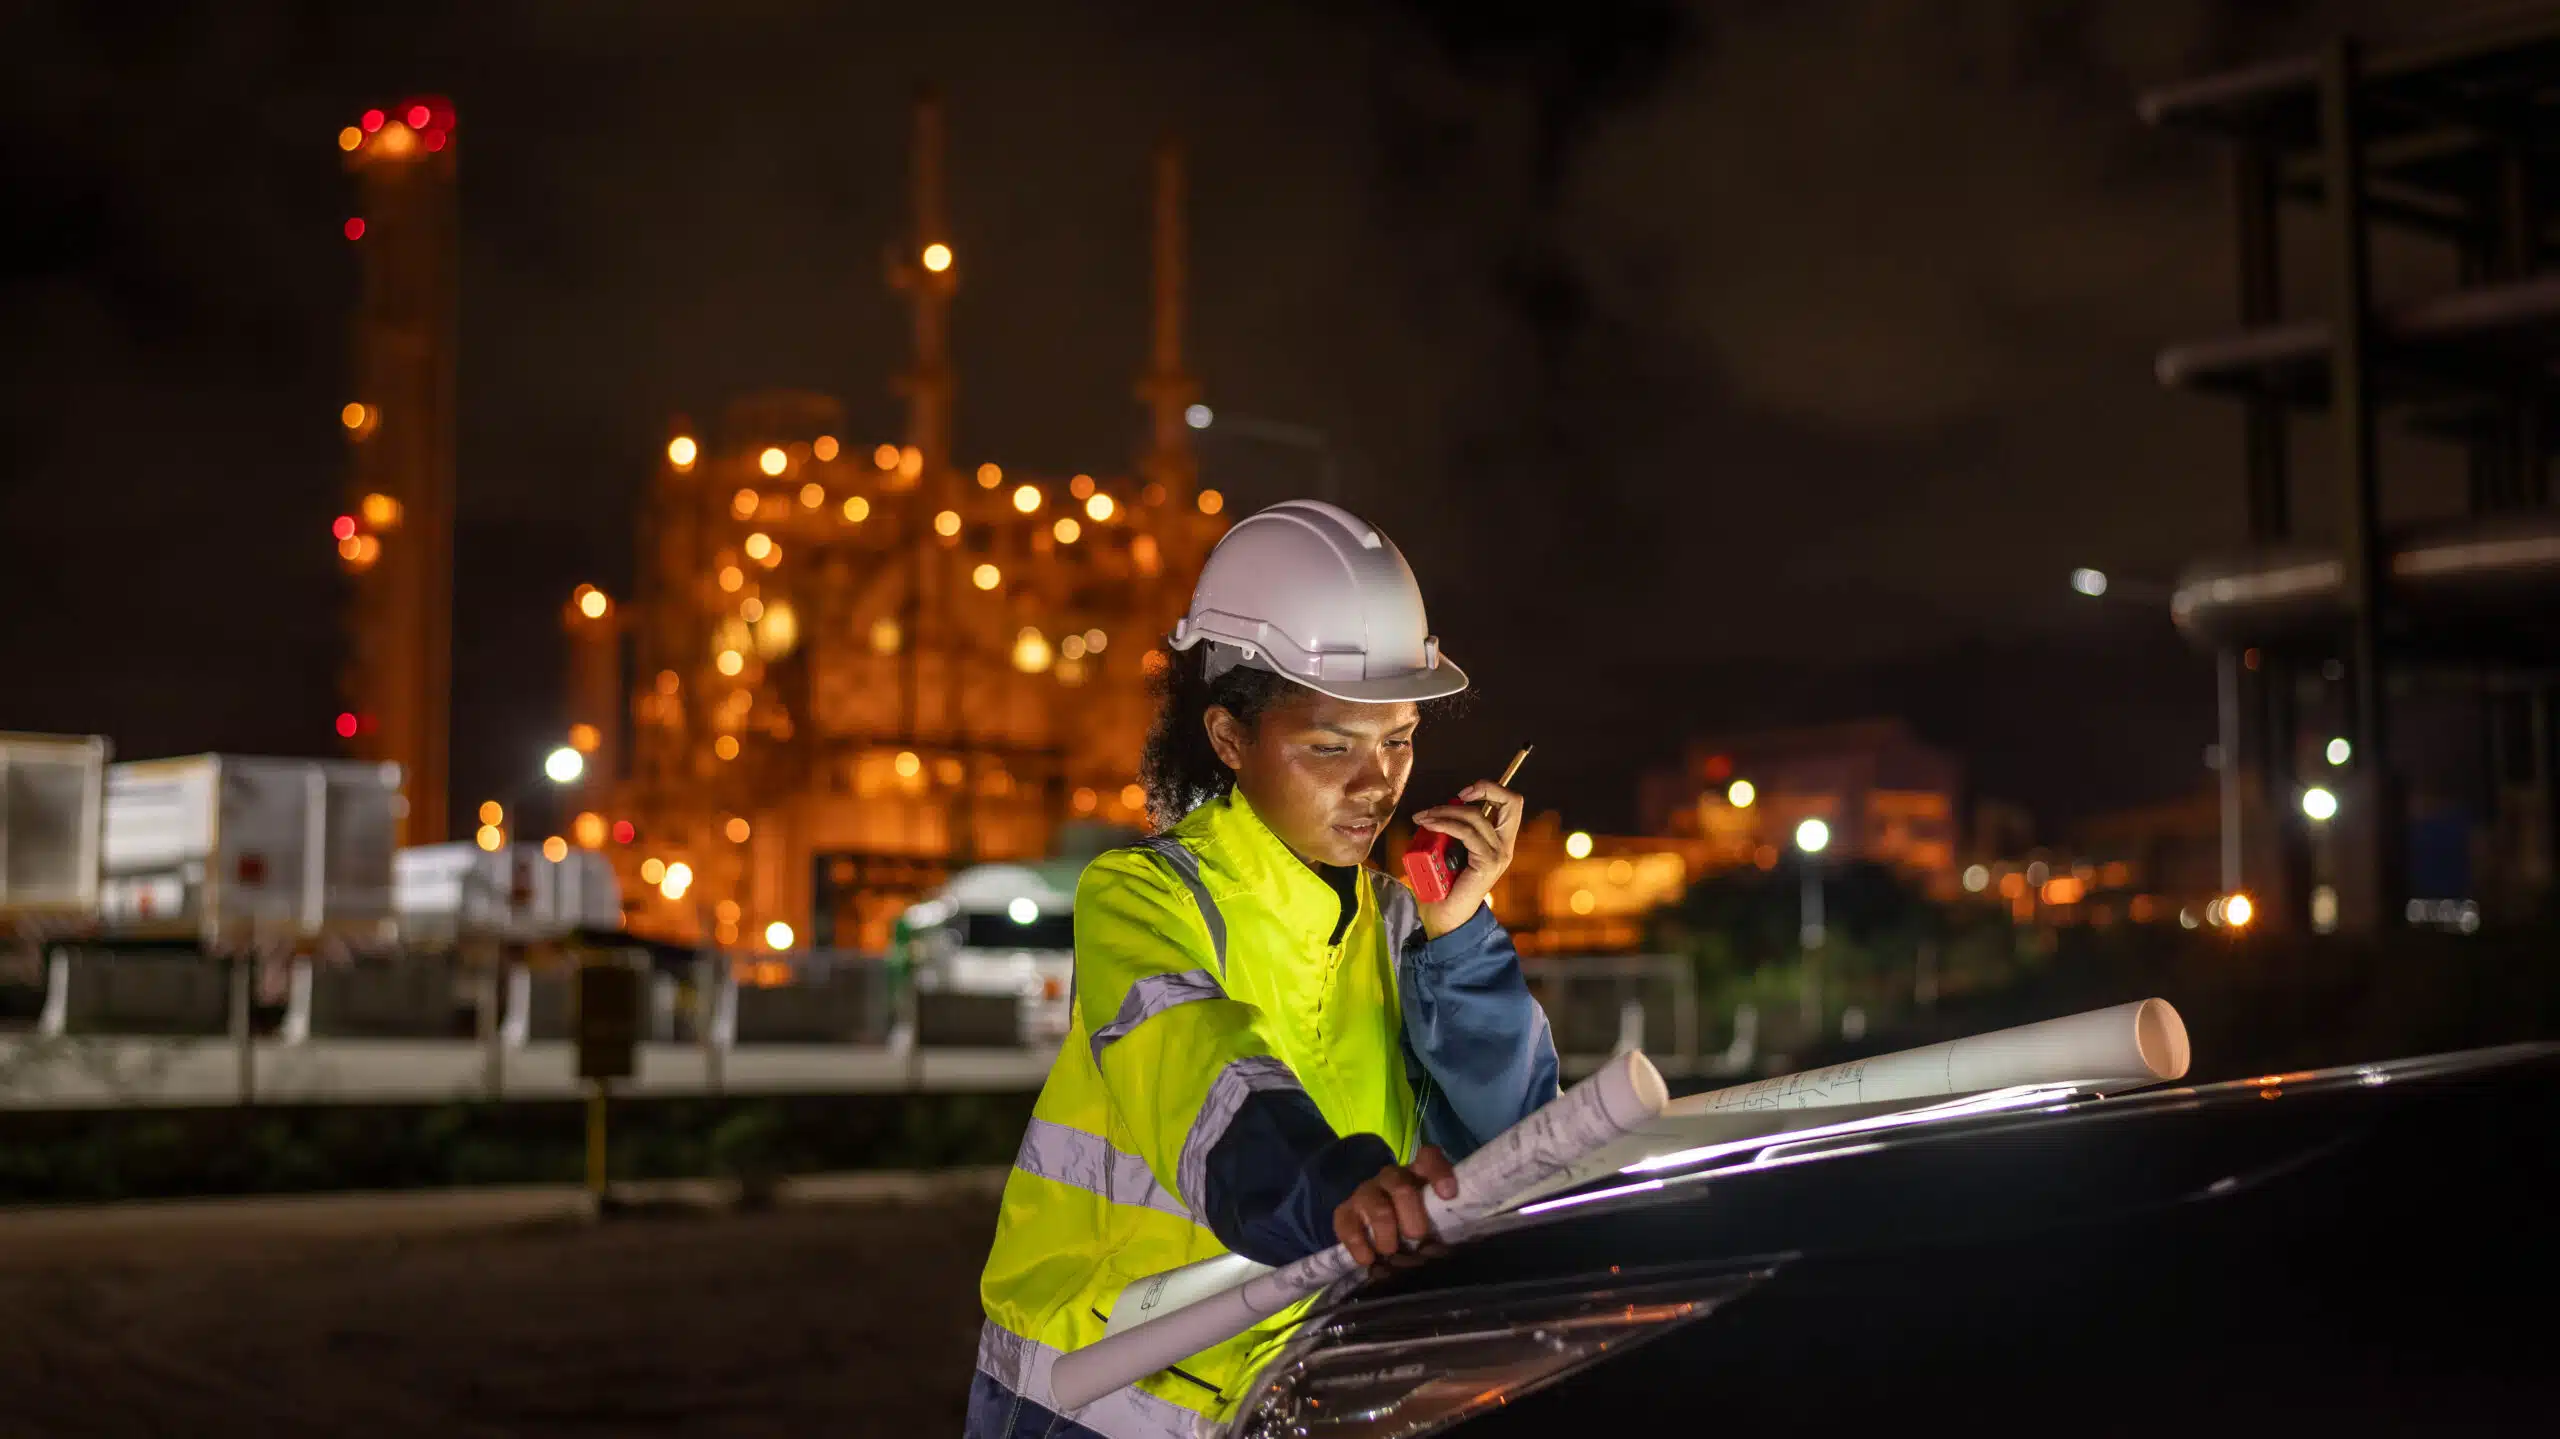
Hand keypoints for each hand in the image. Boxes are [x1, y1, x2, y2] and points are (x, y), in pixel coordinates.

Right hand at [1332, 1146, 1456, 1272]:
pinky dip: (1358, 1244)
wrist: (1378, 1232)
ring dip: (1386, 1234)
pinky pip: (1346, 1224)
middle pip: (1401, 1186)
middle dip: (1412, 1215)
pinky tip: (1368, 1259)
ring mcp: (1365, 1193)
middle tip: (1417, 1237)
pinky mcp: (1345, 1212)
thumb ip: (1442, 1222)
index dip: (1439, 1172)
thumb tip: (1445, 1249)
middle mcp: (1390, 1177)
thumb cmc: (1415, 1223)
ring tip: (1392, 1251)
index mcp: (1417, 1173)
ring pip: (1377, 1207)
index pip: (1428, 1157)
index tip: (1448, 1194)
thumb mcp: (1433, 1217)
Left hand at [1412, 780, 1522, 937]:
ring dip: (1445, 810)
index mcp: (1499, 841)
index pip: (1510, 804)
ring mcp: (1498, 854)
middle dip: (1486, 788)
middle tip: (1460, 794)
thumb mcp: (1448, 849)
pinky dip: (1444, 823)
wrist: (1444, 918)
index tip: (1463, 793)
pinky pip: (1466, 832)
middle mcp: (1504, 846)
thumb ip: (1452, 829)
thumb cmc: (1443, 884)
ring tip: (1423, 817)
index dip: (1490, 789)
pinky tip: (1428, 824)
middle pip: (1512, 802)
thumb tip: (1439, 808)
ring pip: (1476, 816)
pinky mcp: (1487, 863)